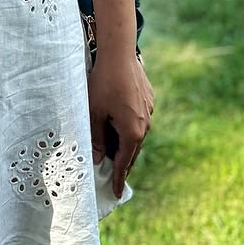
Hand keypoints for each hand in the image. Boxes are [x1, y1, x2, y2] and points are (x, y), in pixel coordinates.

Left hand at [86, 49, 153, 199]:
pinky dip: (127, 125)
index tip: (115, 192)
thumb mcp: (94, 113)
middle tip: (111, 173)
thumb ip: (97, 138)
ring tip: (110, 147)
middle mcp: (145, 124)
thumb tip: (99, 158)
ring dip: (124, 141)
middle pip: (131, 150)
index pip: (124, 162)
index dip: (118, 178)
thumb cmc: (103, 83)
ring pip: (135, 134)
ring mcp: (149, 111)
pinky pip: (138, 119)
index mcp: (132, 131)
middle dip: (121, 161)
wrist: (119, 53)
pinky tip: (115, 120)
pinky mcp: (148, 99)